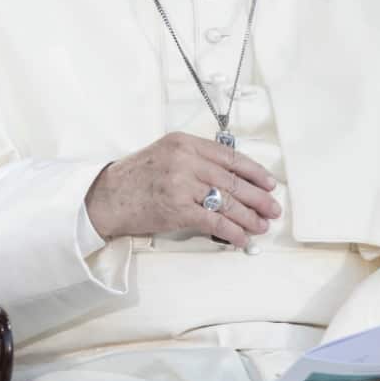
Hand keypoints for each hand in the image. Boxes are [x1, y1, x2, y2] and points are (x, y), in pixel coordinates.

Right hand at [84, 132, 280, 246]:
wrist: (106, 196)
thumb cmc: (135, 177)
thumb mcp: (165, 154)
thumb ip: (195, 158)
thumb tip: (231, 177)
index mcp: (184, 143)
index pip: (229, 156)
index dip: (254, 172)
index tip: (269, 183)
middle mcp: (184, 160)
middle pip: (232, 180)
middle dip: (258, 197)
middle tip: (272, 208)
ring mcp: (180, 184)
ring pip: (226, 201)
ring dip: (249, 216)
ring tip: (261, 225)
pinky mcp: (177, 208)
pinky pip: (214, 221)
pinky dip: (232, 231)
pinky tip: (242, 237)